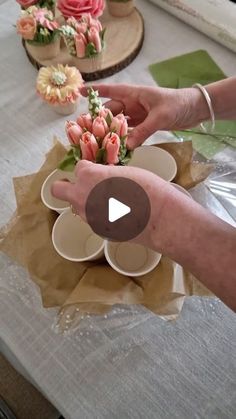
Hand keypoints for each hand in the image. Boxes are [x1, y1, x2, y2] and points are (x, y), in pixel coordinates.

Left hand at [51, 160, 169, 250]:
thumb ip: (105, 175)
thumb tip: (102, 179)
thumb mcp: (124, 172)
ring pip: (77, 206)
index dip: (89, 169)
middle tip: (83, 187)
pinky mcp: (97, 230)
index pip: (79, 168)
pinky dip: (101, 216)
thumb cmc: (147, 188)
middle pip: (58, 189)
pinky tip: (119, 215)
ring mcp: (88, 216)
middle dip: (66, 186)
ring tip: (111, 202)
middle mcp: (82, 196)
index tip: (98, 172)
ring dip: (86, 202)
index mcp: (89, 176)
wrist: (160, 217)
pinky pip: (93, 219)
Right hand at [80, 84, 208, 148]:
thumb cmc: (178, 104)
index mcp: (135, 94)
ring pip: (119, 123)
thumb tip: (126, 146)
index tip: (79, 92)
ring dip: (112, 132)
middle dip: (101, 121)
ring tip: (100, 143)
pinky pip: (130, 132)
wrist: (196, 109)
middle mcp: (133, 103)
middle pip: (111, 111)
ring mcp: (139, 115)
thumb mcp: (160, 116)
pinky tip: (118, 147)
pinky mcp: (145, 124)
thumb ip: (143, 131)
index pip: (110, 91)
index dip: (95, 91)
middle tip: (88, 133)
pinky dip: (124, 138)